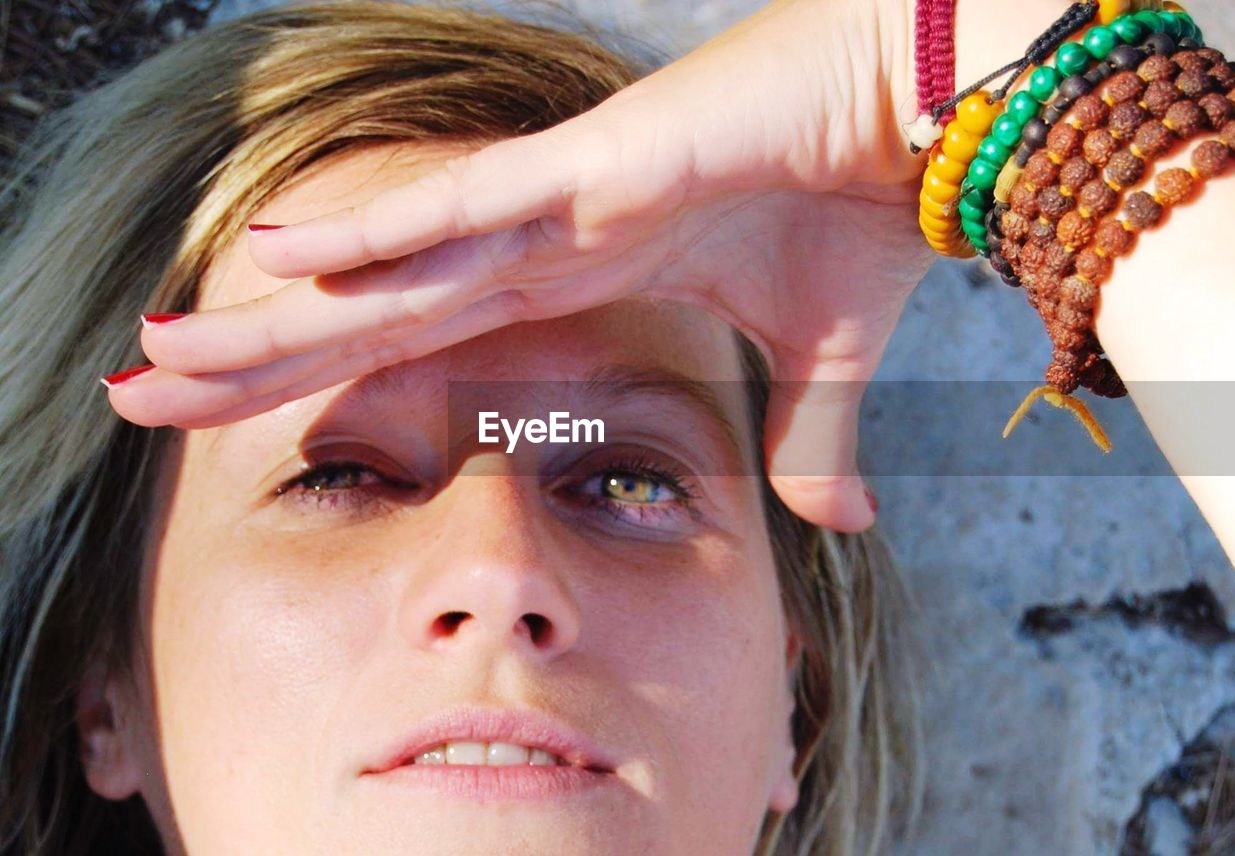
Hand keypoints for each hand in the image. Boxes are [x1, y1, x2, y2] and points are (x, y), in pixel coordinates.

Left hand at [107, 0, 931, 531]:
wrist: (925, 112)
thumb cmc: (864, 205)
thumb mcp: (819, 362)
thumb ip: (805, 443)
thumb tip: (838, 525)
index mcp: (582, 274)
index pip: (425, 339)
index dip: (332, 379)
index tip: (247, 418)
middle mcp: (546, 237)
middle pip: (373, 310)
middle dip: (262, 359)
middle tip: (146, 392)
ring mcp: (564, 199)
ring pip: (394, 266)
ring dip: (284, 313)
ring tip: (170, 350)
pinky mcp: (601, 169)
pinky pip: (472, 206)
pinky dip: (381, 232)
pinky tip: (281, 255)